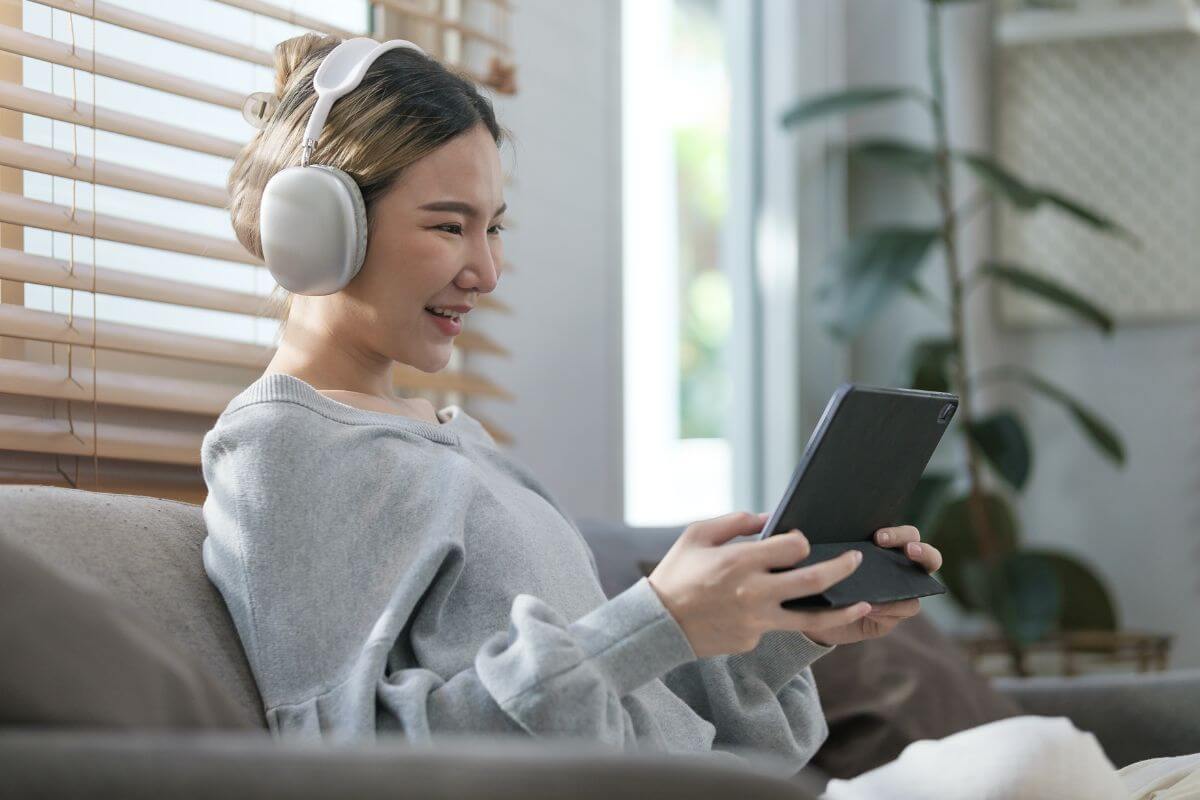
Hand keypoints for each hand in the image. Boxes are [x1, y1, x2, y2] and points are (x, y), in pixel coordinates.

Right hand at [648, 511, 875, 657]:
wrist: (657, 624)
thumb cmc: (676, 573)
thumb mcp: (697, 535)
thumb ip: (735, 522)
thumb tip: (768, 517)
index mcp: (740, 561)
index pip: (794, 547)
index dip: (803, 541)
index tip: (803, 541)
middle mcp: (754, 592)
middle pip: (814, 581)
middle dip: (843, 567)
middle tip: (856, 559)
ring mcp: (756, 621)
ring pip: (813, 619)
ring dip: (844, 609)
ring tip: (866, 603)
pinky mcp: (753, 640)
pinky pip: (776, 626)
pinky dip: (781, 616)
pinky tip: (774, 611)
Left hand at [803, 525, 942, 646]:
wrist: (806, 614)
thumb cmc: (810, 576)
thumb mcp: (810, 558)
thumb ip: (810, 543)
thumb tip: (795, 530)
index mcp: (879, 544)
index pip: (902, 531)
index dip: (897, 531)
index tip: (878, 536)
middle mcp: (895, 564)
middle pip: (922, 550)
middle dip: (918, 548)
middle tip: (906, 550)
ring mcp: (900, 589)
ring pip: (923, 581)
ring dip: (914, 579)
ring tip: (895, 583)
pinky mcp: (895, 613)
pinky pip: (906, 607)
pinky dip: (893, 606)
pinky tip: (873, 607)